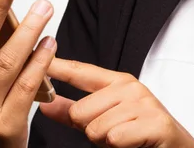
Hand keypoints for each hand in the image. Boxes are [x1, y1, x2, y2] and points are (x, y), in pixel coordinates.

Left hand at [40, 59, 193, 147]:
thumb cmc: (137, 134)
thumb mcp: (101, 121)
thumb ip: (73, 113)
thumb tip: (45, 104)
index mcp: (116, 82)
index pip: (80, 71)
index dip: (58, 66)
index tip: (38, 54)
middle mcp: (129, 87)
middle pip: (81, 111)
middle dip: (90, 130)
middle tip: (112, 132)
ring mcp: (143, 102)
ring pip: (96, 128)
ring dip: (106, 141)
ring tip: (124, 138)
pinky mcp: (155, 122)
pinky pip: (115, 137)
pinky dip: (119, 146)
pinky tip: (133, 143)